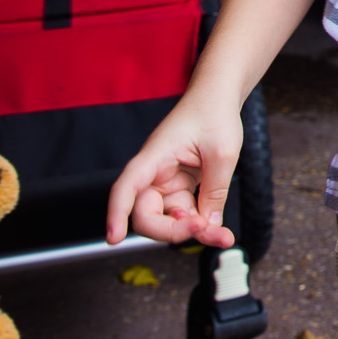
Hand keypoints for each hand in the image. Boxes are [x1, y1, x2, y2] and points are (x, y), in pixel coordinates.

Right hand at [105, 99, 242, 248]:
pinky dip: (200, 224)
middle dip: (173, 231)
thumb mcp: (223, 153)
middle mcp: (154, 174)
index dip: (116, 213)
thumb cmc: (214, 115)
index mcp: (154, 157)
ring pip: (168, 220)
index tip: (114, 238)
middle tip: (205, 231)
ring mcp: (166, 183)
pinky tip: (218, 230)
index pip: (126, 187)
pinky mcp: (179, 188)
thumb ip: (214, 191)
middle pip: (146, 215)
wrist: (218, 99)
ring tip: (222, 236)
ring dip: (192, 231)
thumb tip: (208, 227)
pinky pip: (184, 215)